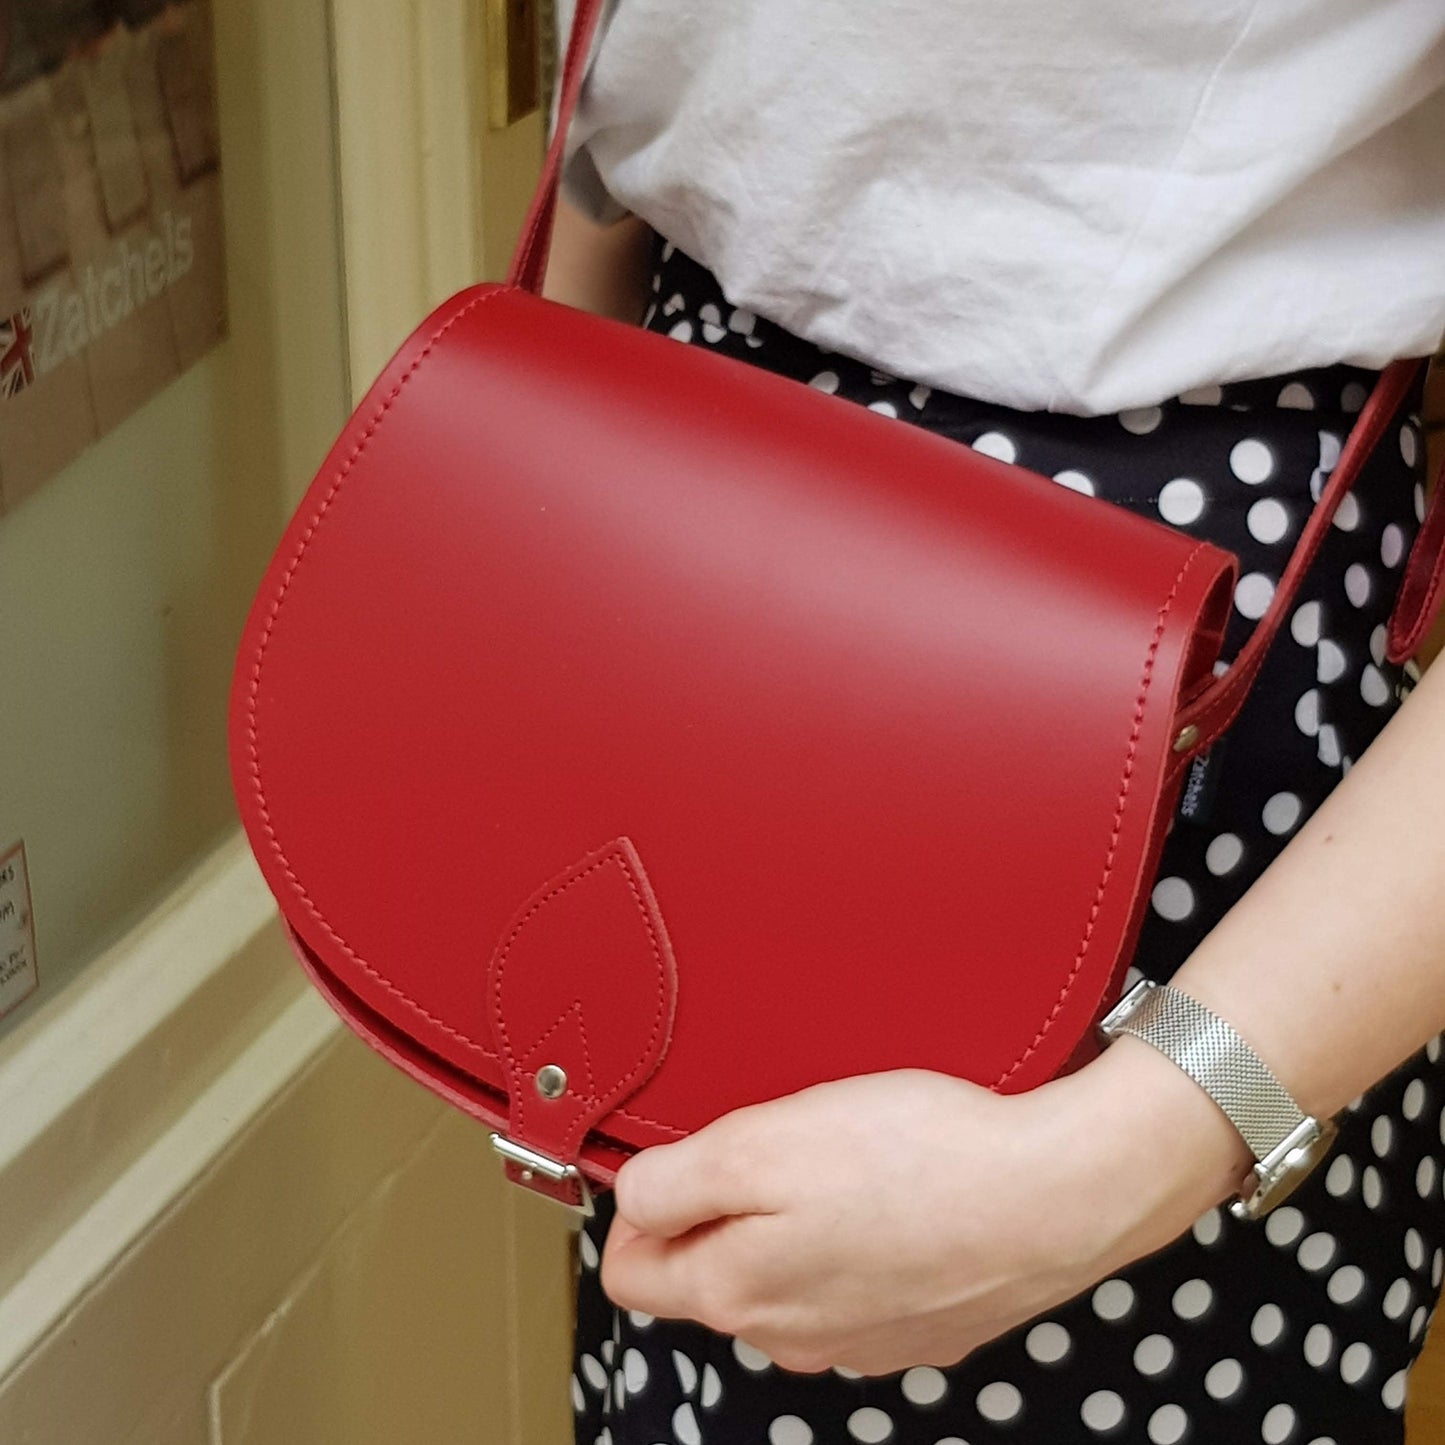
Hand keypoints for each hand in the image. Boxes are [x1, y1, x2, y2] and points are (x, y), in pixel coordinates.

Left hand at [601, 1046, 1250, 1376]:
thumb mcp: (761, 1144)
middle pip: (710, 1274)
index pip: (629, 1271)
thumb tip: (630, 1201)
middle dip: (723, 1208)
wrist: (1056, 1193)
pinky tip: (894, 1192)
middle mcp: (789, 1336)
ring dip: (794, 1222)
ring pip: (785, 1278)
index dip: (640, 1204)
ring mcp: (858, 1341)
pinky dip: (858, 1238)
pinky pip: (853, 1281)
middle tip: (773, 1140)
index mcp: (737, 1293)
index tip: (678, 1154)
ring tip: (843, 1158)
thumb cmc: (916, 1158)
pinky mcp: (916, 1326)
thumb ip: (675, 1180)